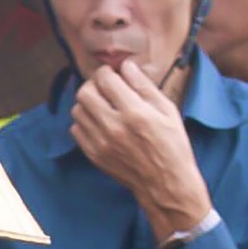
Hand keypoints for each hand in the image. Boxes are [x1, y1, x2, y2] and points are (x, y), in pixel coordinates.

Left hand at [69, 60, 212, 239]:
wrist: (164, 182)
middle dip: (93, 84)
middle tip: (105, 87)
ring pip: (77, 110)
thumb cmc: (172, 144)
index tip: (113, 73)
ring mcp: (100, 142)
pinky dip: (84, 121)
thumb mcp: (167, 111)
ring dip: (87, 102)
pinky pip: (75, 129)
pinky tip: (99, 122)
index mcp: (135, 112)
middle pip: (84, 93)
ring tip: (103, 104)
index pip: (105, 80)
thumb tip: (126, 66)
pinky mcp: (93, 154)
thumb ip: (144, 87)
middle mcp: (113, 126)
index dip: (107, 72)